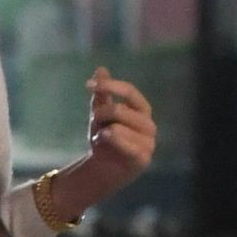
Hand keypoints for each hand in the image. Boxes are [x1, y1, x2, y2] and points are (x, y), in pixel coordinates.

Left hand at [48, 67, 157, 221]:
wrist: (104, 168)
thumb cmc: (105, 137)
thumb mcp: (101, 113)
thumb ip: (103, 94)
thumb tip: (101, 69)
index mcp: (141, 110)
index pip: (130, 91)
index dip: (110, 86)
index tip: (88, 85)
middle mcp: (148, 125)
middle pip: (120, 109)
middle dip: (101, 114)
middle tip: (94, 121)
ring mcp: (148, 143)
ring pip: (118, 128)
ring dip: (102, 131)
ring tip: (100, 137)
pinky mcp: (143, 158)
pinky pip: (123, 145)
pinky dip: (108, 142)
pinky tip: (102, 142)